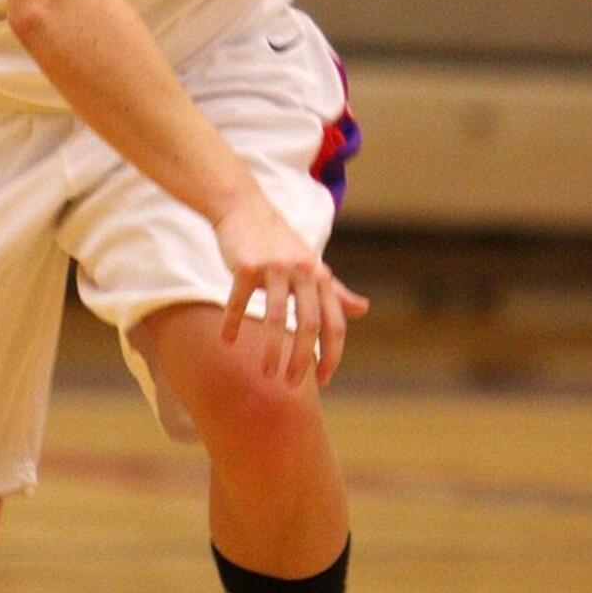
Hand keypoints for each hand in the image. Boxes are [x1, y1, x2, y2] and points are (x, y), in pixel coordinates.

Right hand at [214, 193, 368, 388]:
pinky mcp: (245, 264)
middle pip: (309, 323)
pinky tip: (227, 341)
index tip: (323, 381)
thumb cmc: (279, 241)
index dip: (332, 354)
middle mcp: (302, 271)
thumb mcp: (311, 265)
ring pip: (275, 316)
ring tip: (266, 374)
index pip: (334, 322)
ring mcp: (274, 267)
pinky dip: (233, 322)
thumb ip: (335, 290)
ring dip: (272, 350)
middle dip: (302, 358)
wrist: (243, 207)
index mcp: (319, 276)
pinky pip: (239, 300)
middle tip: (291, 385)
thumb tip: (363, 309)